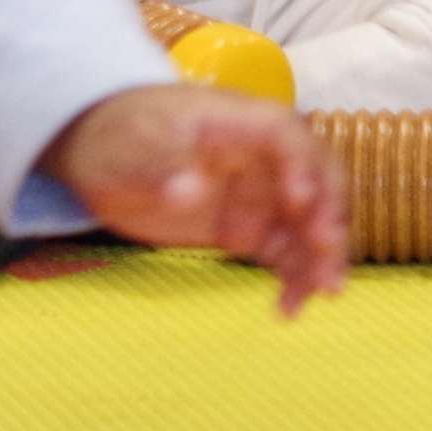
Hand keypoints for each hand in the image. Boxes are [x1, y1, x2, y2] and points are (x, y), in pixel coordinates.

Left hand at [40, 84, 347, 307]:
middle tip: (325, 254)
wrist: (104, 154)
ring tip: (321, 294)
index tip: (300, 200)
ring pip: (308, 222)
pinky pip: (285, 251)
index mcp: (240, 123)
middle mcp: (264, 159)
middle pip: (315, 179)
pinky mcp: (250, 229)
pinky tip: (290, 307)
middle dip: (327, 215)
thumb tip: (190, 191)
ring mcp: (261, 195)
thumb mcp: (131, 148)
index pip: (285, 136)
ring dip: (321, 255)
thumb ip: (162, 167)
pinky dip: (295, 276)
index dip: (302, 164)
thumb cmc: (122, 137)